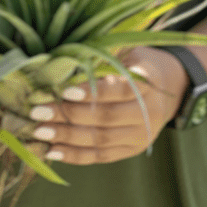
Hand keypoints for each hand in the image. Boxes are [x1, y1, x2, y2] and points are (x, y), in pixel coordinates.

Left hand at [25, 47, 185, 165]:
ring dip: (65, 138)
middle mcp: (147, 113)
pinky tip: (52, 151)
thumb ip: (99, 57)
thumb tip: (57, 61)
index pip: (117, 90)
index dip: (90, 92)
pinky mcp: (131, 150)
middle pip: (104, 118)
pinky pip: (100, 156)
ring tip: (38, 131)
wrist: (169, 86)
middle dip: (67, 116)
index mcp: (147, 83)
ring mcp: (140, 136)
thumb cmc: (137, 61)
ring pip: (99, 140)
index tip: (63, 91)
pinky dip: (74, 156)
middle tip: (37, 111)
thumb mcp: (126, 50)